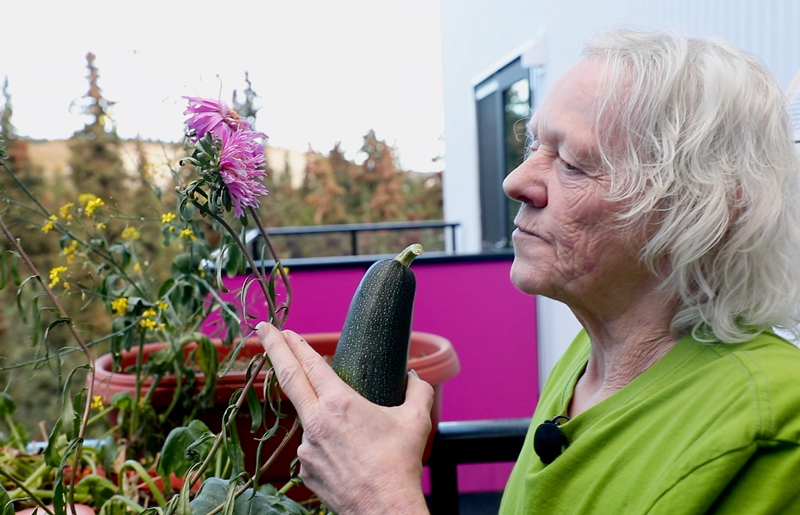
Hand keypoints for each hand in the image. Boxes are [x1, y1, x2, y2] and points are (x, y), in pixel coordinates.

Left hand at [257, 322, 433, 514]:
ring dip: (325, 419)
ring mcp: (306, 448)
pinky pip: (314, 448)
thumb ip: (418, 391)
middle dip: (274, 348)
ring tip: (359, 440)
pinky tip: (351, 458)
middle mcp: (316, 423)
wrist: (384, 510)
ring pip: (310, 420)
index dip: (296, 344)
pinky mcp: (305, 470)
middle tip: (263, 329)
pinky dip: (328, 446)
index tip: (283, 329)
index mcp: (339, 404)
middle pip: (288, 378)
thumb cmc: (399, 466)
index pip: (311, 364)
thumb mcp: (416, 420)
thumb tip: (414, 378)